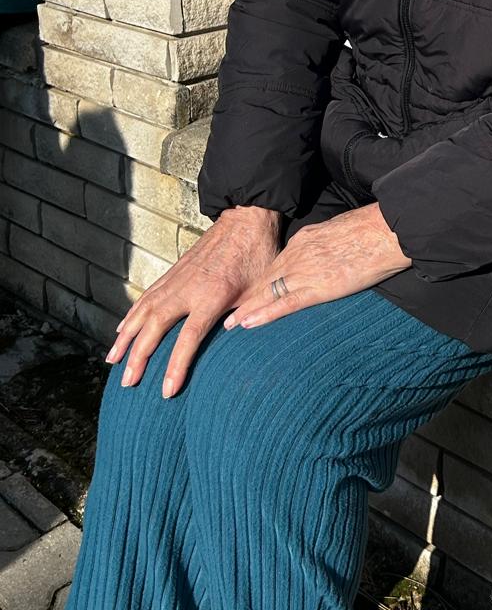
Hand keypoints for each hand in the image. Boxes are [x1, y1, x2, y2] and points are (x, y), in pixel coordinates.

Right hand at [107, 206, 281, 396]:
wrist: (247, 218)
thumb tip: (235, 340)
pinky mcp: (174, 271)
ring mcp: (177, 278)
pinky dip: (131, 314)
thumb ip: (248, 316)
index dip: (176, 366)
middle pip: (155, 327)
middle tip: (126, 383)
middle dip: (138, 357)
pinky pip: (147, 296)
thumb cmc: (258, 255)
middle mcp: (188, 288)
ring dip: (126, 337)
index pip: (188, 338)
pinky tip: (121, 329)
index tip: (165, 391)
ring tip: (112, 360)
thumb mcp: (260, 289)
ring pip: (144, 311)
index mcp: (212, 296)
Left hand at [225, 203, 410, 328]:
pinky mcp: (318, 287)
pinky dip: (263, 314)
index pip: (276, 264)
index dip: (259, 280)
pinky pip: (284, 303)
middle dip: (245, 297)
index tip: (247, 291)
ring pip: (267, 293)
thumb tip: (324, 253)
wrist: (386, 230)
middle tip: (227, 311)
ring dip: (247, 310)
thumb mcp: (340, 230)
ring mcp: (305, 271)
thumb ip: (326, 244)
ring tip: (229, 324)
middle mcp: (298, 255)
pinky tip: (248, 324)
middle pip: (264, 279)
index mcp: (304, 240)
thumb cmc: (371, 228)